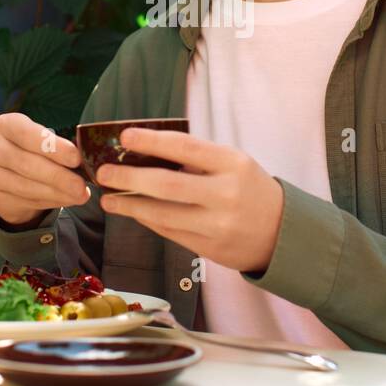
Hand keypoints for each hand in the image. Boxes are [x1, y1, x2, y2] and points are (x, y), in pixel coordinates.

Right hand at [0, 113, 89, 225]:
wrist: (8, 177)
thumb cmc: (33, 153)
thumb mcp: (43, 143)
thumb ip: (59, 149)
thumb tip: (86, 162)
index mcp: (7, 124)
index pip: (29, 135)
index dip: (54, 148)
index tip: (77, 159)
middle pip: (27, 163)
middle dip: (59, 177)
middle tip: (81, 187)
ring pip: (25, 185)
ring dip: (56, 193)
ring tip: (79, 196)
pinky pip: (24, 200)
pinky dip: (49, 202)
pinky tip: (65, 200)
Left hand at [96, 128, 283, 273]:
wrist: (282, 232)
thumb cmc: (250, 189)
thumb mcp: (234, 164)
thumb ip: (197, 159)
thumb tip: (145, 153)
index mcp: (232, 164)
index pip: (185, 147)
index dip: (151, 141)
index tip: (124, 137)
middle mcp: (225, 194)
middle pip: (167, 185)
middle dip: (129, 179)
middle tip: (103, 173)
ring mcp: (217, 224)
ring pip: (163, 214)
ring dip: (129, 206)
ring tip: (107, 198)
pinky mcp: (209, 248)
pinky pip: (169, 232)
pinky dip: (147, 221)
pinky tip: (132, 212)